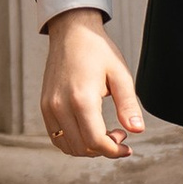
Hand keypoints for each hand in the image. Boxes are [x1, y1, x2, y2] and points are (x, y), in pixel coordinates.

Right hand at [42, 12, 144, 158]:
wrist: (72, 32)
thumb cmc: (98, 50)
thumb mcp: (120, 75)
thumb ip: (128, 105)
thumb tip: (137, 130)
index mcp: (82, 99)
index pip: (96, 141)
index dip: (114, 151)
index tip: (127, 147)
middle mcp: (60, 106)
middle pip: (81, 147)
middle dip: (104, 149)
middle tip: (119, 134)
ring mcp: (49, 107)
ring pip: (67, 146)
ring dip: (88, 148)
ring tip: (105, 133)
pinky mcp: (44, 106)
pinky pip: (56, 136)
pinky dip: (73, 141)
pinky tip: (88, 130)